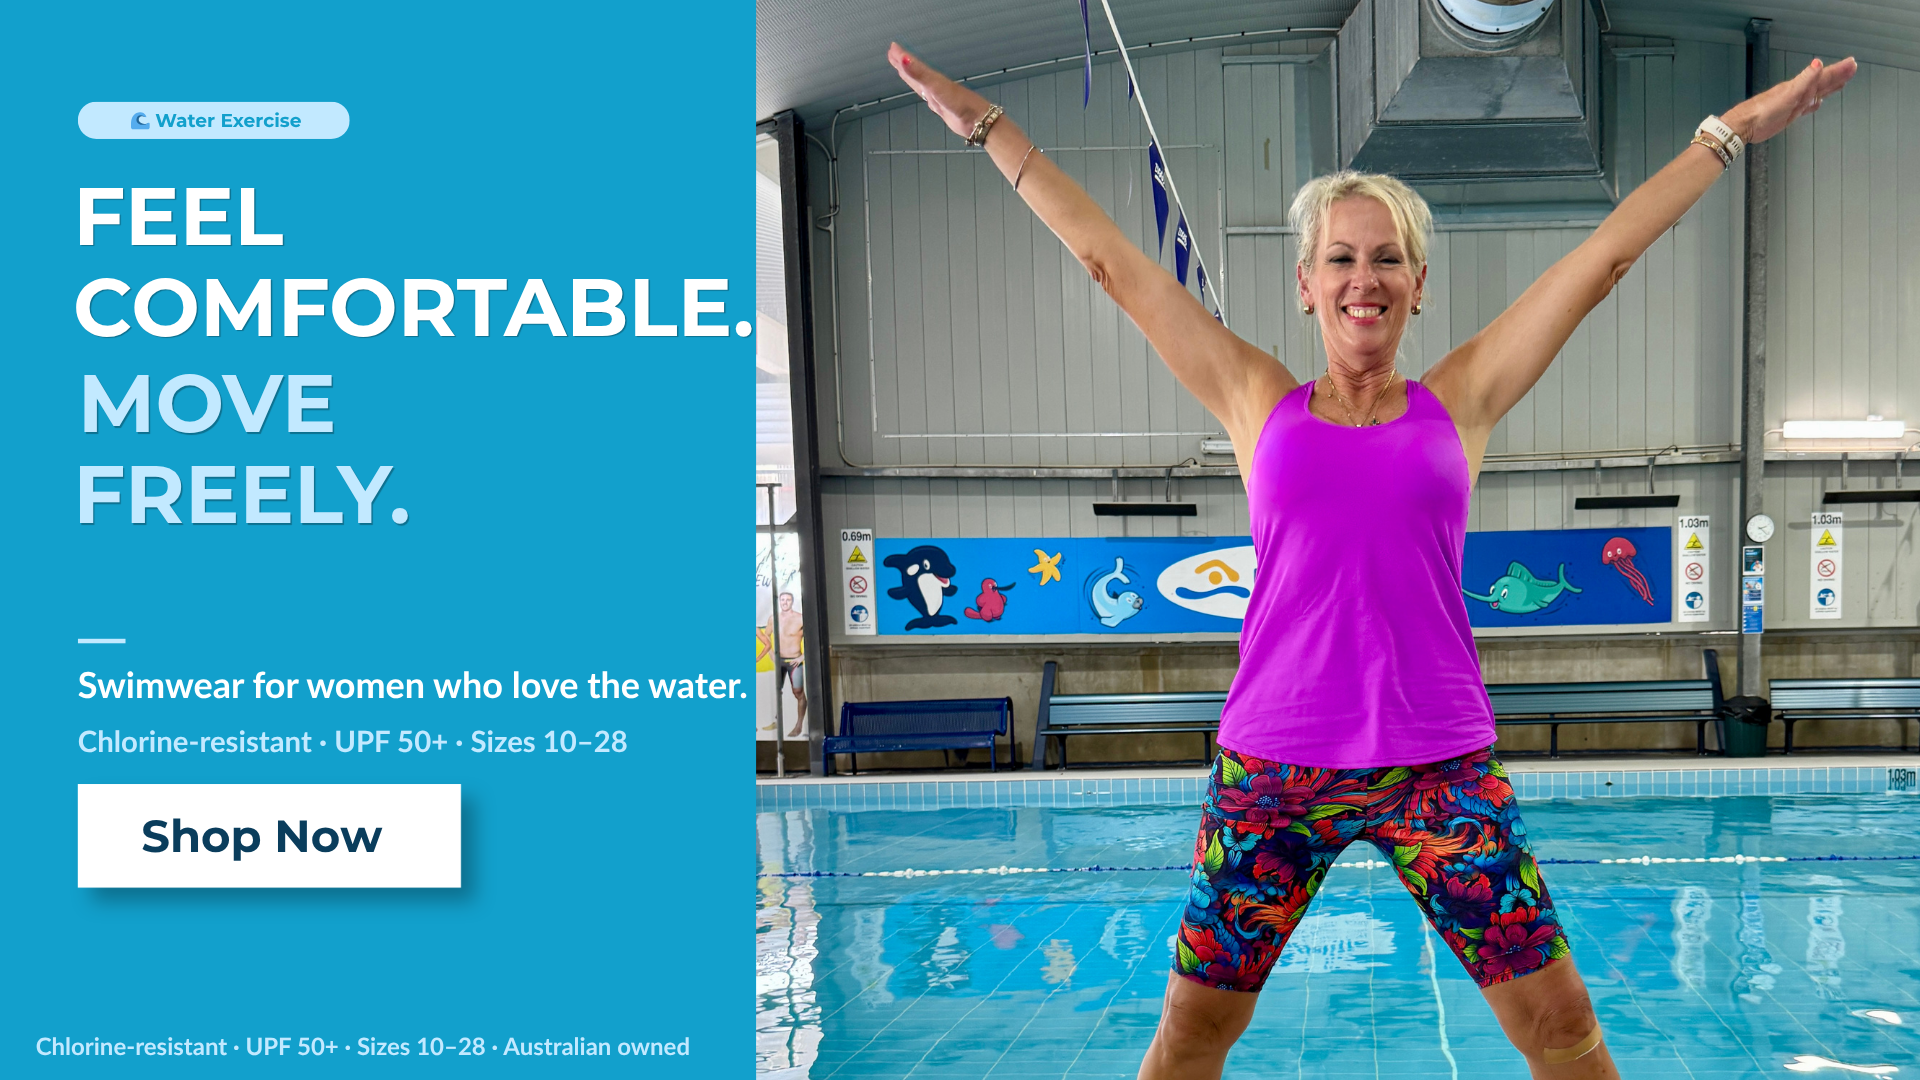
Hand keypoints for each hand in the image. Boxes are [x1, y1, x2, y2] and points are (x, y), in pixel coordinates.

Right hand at [888, 42, 991, 139]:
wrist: (977, 120)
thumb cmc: (960, 103)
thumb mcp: (936, 87)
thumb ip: (920, 74)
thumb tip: (903, 59)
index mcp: (932, 78)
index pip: (913, 64)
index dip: (902, 56)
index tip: (892, 47)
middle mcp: (934, 84)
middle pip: (914, 71)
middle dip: (903, 62)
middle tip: (892, 53)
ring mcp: (937, 95)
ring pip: (919, 82)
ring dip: (909, 74)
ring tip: (900, 67)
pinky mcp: (940, 106)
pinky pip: (925, 94)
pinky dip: (919, 89)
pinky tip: (920, 89)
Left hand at [1724, 56, 1857, 143]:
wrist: (1744, 126)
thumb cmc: (1764, 111)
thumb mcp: (1788, 95)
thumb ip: (1804, 80)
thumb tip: (1818, 63)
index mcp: (1799, 86)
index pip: (1823, 75)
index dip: (1838, 70)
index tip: (1852, 63)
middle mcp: (1798, 93)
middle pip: (1821, 82)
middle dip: (1837, 76)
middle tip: (1853, 67)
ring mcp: (1793, 104)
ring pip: (1816, 93)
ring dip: (1829, 88)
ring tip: (1842, 82)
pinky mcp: (1788, 115)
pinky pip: (1805, 107)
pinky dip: (1813, 104)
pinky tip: (1817, 103)